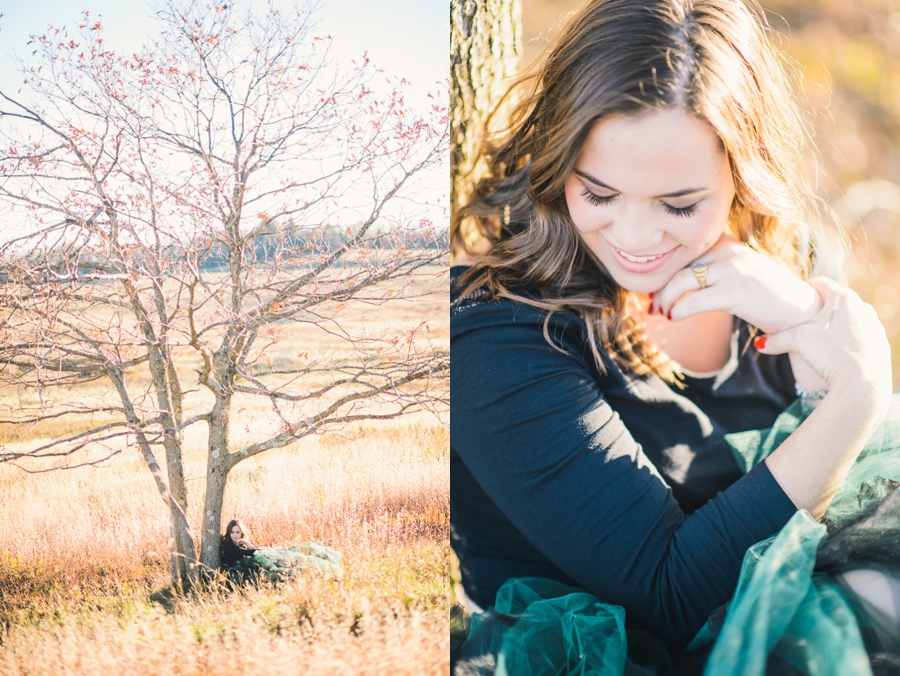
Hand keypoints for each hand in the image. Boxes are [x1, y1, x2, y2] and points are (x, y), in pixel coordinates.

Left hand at [650, 235, 820, 333]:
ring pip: (681, 281)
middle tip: (652, 305)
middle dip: (660, 288)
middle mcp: (727, 252)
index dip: (664, 271)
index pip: (684, 252)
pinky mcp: (735, 293)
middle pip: (678, 266)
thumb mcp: (737, 271)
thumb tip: (676, 281)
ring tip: (660, 313)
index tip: (653, 288)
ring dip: (665, 300)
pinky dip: (679, 310)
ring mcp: (732, 271)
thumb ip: (711, 268)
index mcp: (726, 243)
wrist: (801, 309)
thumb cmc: (764, 294)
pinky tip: (673, 318)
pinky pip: (695, 300)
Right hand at [756, 277, 891, 413]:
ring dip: (835, 326)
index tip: (796, 299)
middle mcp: (862, 307)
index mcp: (842, 299)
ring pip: (849, 319)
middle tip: (804, 323)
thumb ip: (777, 339)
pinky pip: (860, 336)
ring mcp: (874, 326)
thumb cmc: (830, 354)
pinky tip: (837, 355)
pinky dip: (848, 341)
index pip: (819, 283)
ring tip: (820, 341)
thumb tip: (760, 344)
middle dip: (819, 311)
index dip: (804, 290)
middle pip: (835, 302)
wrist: (862, 383)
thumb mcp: (798, 342)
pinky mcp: (880, 344)